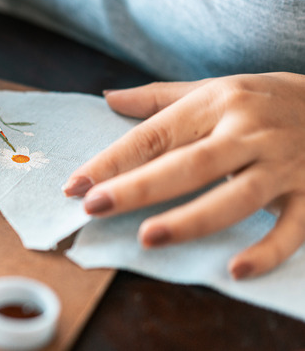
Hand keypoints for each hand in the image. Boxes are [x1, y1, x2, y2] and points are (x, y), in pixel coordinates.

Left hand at [63, 72, 304, 278]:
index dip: (112, 161)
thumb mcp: (214, 88)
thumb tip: (107, 98)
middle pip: (189, 164)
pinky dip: (267, 251)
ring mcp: (281, 165)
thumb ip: (159, 98)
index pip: (155, 135)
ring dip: (192, 219)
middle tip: (95, 207)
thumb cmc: (263, 98)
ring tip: (149, 237)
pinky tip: (234, 269)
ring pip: (235, 197)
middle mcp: (248, 132)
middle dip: (139, 187)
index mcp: (217, 103)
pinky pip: (291, 229)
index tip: (75, 185)